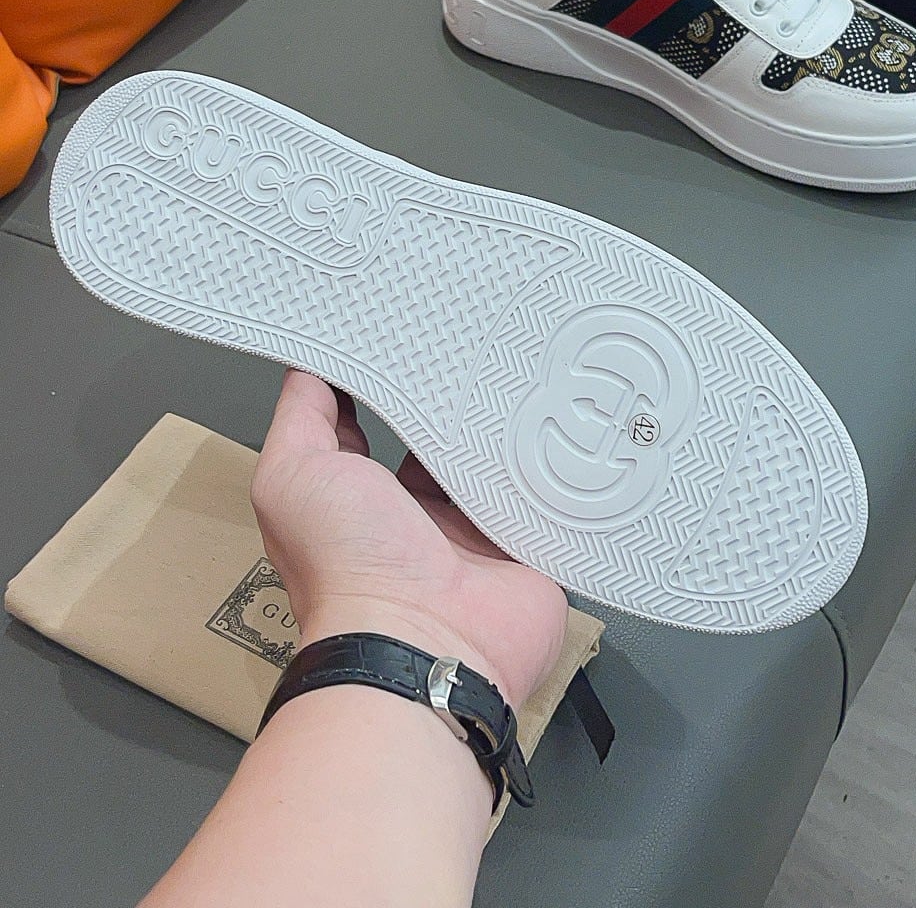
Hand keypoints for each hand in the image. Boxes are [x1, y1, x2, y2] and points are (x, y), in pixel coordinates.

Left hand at [251, 369, 567, 709]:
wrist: (427, 646)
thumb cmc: (347, 568)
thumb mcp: (295, 475)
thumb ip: (301, 417)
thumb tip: (306, 365)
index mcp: (362, 494)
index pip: (379, 421)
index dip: (388, 378)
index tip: (403, 328)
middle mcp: (419, 513)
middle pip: (446, 433)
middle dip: (458, 393)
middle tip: (475, 337)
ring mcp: (476, 529)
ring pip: (497, 455)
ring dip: (507, 422)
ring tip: (524, 363)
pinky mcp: (526, 542)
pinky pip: (544, 489)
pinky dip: (551, 460)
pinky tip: (561, 415)